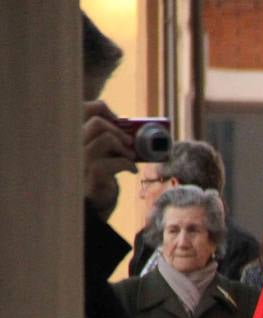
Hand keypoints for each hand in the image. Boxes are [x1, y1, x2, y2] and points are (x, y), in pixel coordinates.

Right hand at [83, 100, 134, 219]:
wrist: (92, 207)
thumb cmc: (99, 178)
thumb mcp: (102, 154)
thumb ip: (107, 139)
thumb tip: (132, 128)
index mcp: (73, 136)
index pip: (83, 108)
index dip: (103, 109)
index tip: (117, 120)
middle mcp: (72, 145)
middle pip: (97, 122)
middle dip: (119, 130)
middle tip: (129, 142)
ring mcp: (80, 160)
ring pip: (106, 139)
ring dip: (125, 148)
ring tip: (130, 157)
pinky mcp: (92, 175)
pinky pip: (116, 161)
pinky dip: (129, 164)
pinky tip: (131, 170)